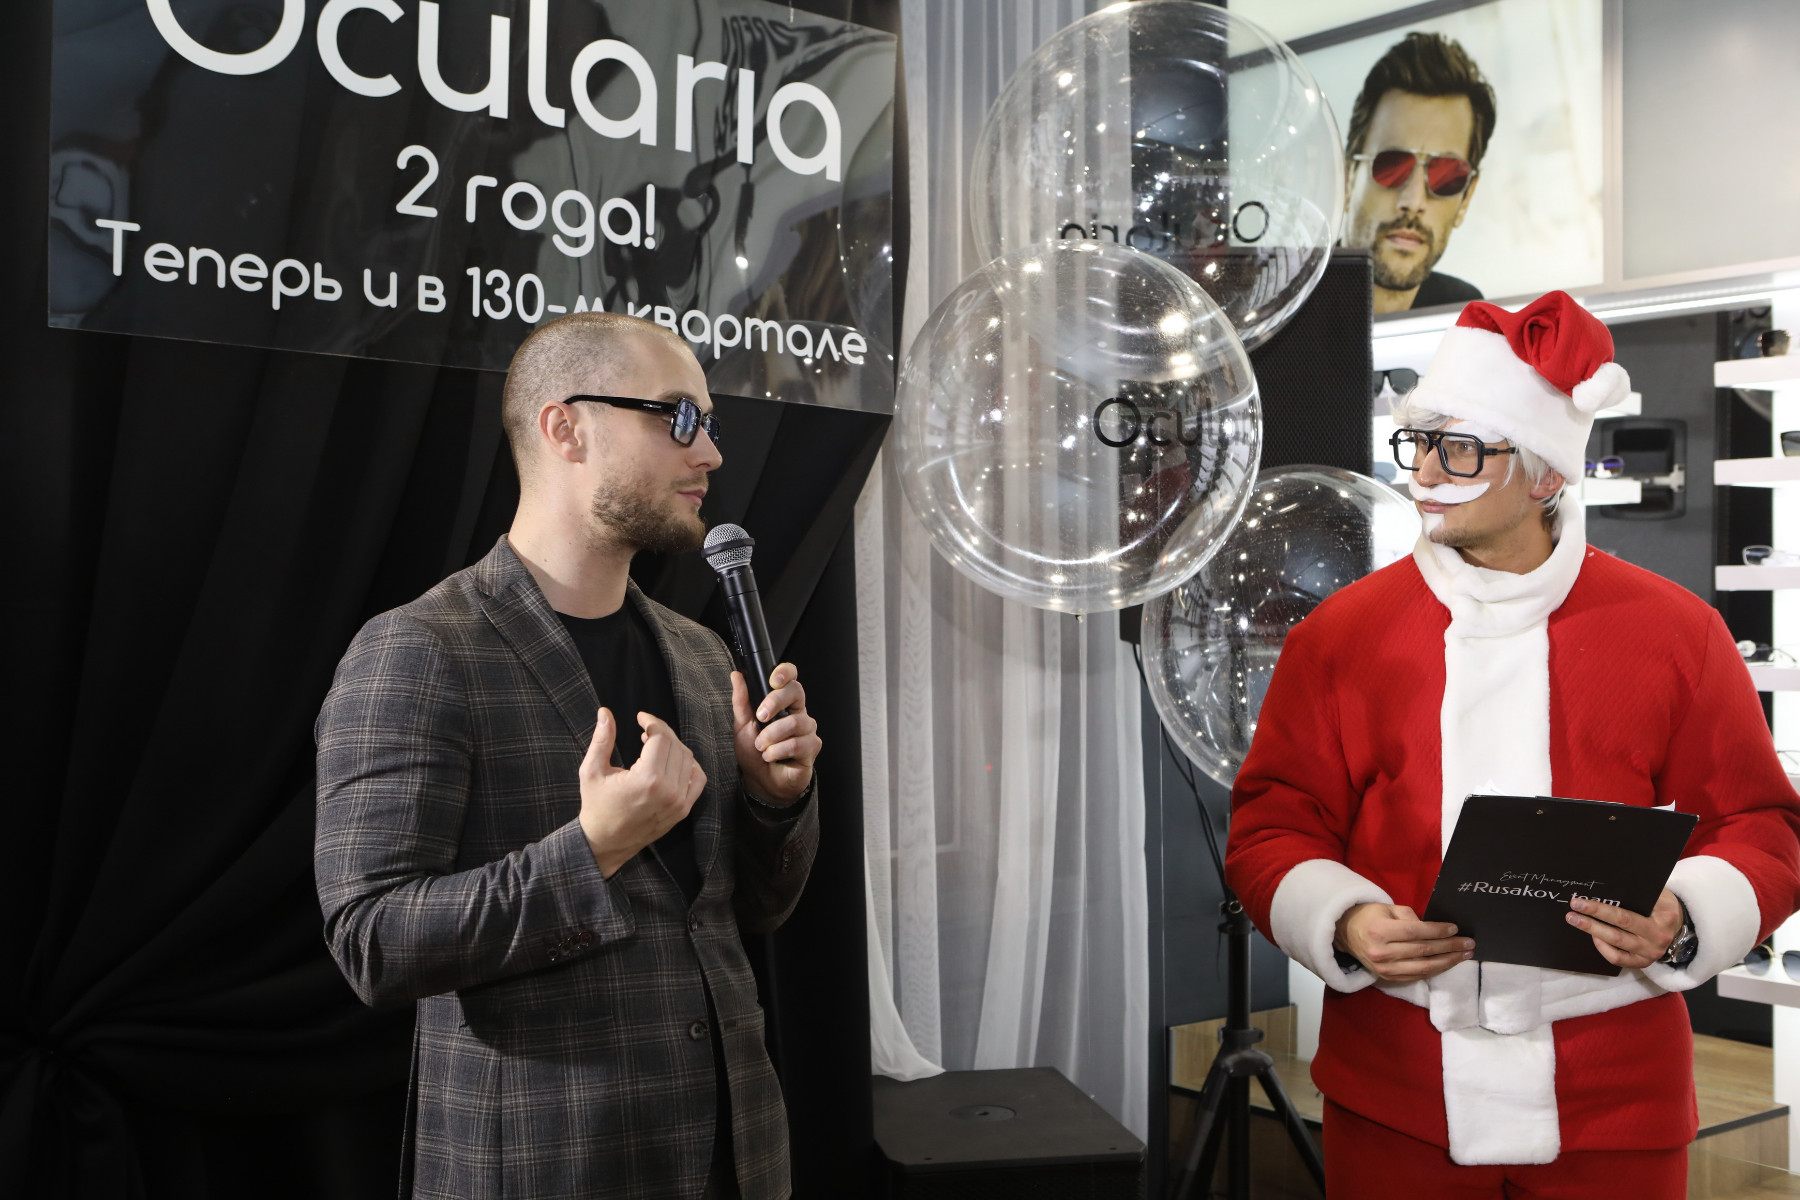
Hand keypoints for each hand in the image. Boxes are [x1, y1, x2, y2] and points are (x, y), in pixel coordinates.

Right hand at [577, 708, 705, 876]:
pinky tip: (671, 761)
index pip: (661, 737)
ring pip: (688, 759)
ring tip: (654, 745)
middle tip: (646, 729)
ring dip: (673, 746)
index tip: (640, 717)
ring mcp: (679, 802)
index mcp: (647, 779)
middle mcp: (668, 791)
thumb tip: (605, 712)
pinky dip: (689, 765)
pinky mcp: (683, 810)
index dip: (652, 722)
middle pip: (675, 745)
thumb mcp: (591, 771)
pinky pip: (697, 779)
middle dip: (661, 731)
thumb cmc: (596, 806)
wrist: (605, 843)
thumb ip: (601, 740)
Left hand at [730, 663, 820, 805]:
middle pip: (797, 692)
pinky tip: (771, 756)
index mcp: (784, 704)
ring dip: (772, 736)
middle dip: (775, 702)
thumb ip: (741, 700)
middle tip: (760, 717)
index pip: (791, 679)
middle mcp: (799, 713)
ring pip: (795, 722)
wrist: (760, 782)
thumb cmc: (754, 753)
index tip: (773, 680)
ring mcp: (807, 730)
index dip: (786, 673)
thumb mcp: (742, 725)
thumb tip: (737, 675)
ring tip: (761, 747)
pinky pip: (797, 743)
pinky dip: (778, 751)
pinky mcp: (811, 748)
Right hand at [1335, 903, 1474, 982]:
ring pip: (1423, 968)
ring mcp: (1385, 969)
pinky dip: (1435, 970)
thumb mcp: (1388, 909)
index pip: (1415, 932)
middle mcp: (1382, 953)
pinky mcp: (1388, 978)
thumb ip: (1411, 918)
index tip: (1456, 929)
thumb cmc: (1369, 917)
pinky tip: (1448, 964)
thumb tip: (1436, 929)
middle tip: (1469, 944)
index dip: (1438, 931)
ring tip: (1464, 956)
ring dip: (1447, 962)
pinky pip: (1417, 976)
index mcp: (1379, 931)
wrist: (1346, 934)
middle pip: (1423, 951)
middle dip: (1449, 947)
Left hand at [1566, 888, 1682, 968]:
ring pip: (1617, 943)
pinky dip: (1603, 948)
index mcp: (1664, 916)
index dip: (1601, 908)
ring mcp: (1651, 952)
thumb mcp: (1658, 894)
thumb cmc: (1662, 906)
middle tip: (1572, 910)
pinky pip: (1618, 959)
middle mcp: (1658, 936)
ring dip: (1593, 931)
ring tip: (1575, 921)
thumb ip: (1637, 891)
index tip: (1581, 901)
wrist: (1678, 927)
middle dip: (1592, 919)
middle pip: (1619, 928)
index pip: (1627, 913)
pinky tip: (1593, 937)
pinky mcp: (1643, 963)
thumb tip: (1605, 887)